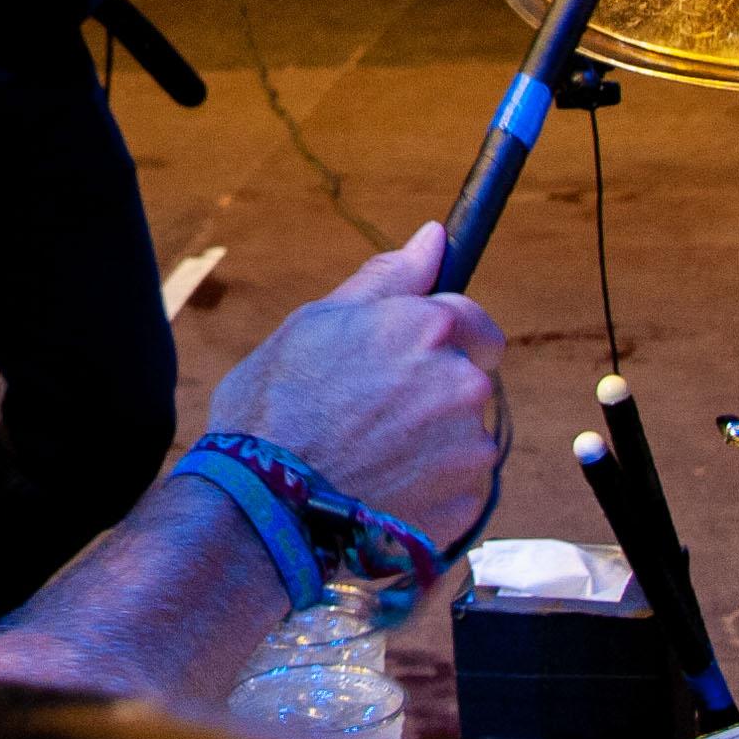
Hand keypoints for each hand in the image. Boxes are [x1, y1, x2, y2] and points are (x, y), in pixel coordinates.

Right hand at [201, 221, 505, 546]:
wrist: (264, 503)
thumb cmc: (276, 404)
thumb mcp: (317, 321)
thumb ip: (388, 278)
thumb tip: (435, 236)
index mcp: (427, 328)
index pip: (473, 322)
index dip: (441, 339)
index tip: (409, 360)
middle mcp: (461, 383)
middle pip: (466, 380)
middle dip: (430, 392)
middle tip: (368, 414)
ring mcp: (468, 448)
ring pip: (463, 435)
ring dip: (430, 442)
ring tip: (368, 457)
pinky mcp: (466, 503)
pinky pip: (460, 486)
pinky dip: (430, 488)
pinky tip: (380, 489)